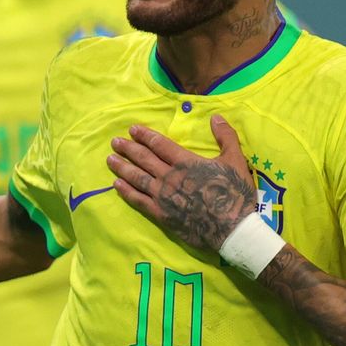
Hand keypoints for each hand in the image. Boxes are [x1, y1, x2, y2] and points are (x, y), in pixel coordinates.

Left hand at [107, 114, 256, 251]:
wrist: (232, 229)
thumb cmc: (234, 194)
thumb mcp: (236, 160)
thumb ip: (225, 136)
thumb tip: (216, 116)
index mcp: (185, 161)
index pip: (159, 144)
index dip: (144, 135)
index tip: (132, 129)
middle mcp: (170, 176)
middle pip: (143, 159)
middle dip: (128, 149)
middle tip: (114, 142)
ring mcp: (163, 196)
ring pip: (137, 178)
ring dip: (122, 167)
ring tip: (110, 159)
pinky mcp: (161, 214)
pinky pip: (138, 200)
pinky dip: (126, 192)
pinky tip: (116, 185)